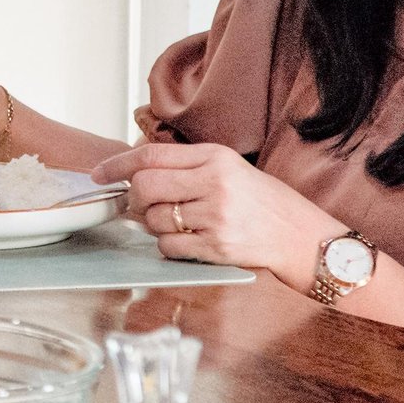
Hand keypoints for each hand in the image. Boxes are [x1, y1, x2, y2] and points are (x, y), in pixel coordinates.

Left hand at [92, 141, 343, 285]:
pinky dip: (170, 245)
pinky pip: (169, 246)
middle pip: (145, 186)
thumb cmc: (263, 202)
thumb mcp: (230, 169)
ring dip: (155, 224)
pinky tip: (190, 240)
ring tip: (181, 222)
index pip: (151, 155)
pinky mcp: (218, 248)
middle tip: (143, 204)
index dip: (118, 164)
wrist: (304, 238)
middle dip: (134, 197)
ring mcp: (217, 217)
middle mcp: (215, 183)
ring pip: (154, 219)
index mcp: (215, 157)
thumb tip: (133, 173)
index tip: (99, 173)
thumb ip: (186, 166)